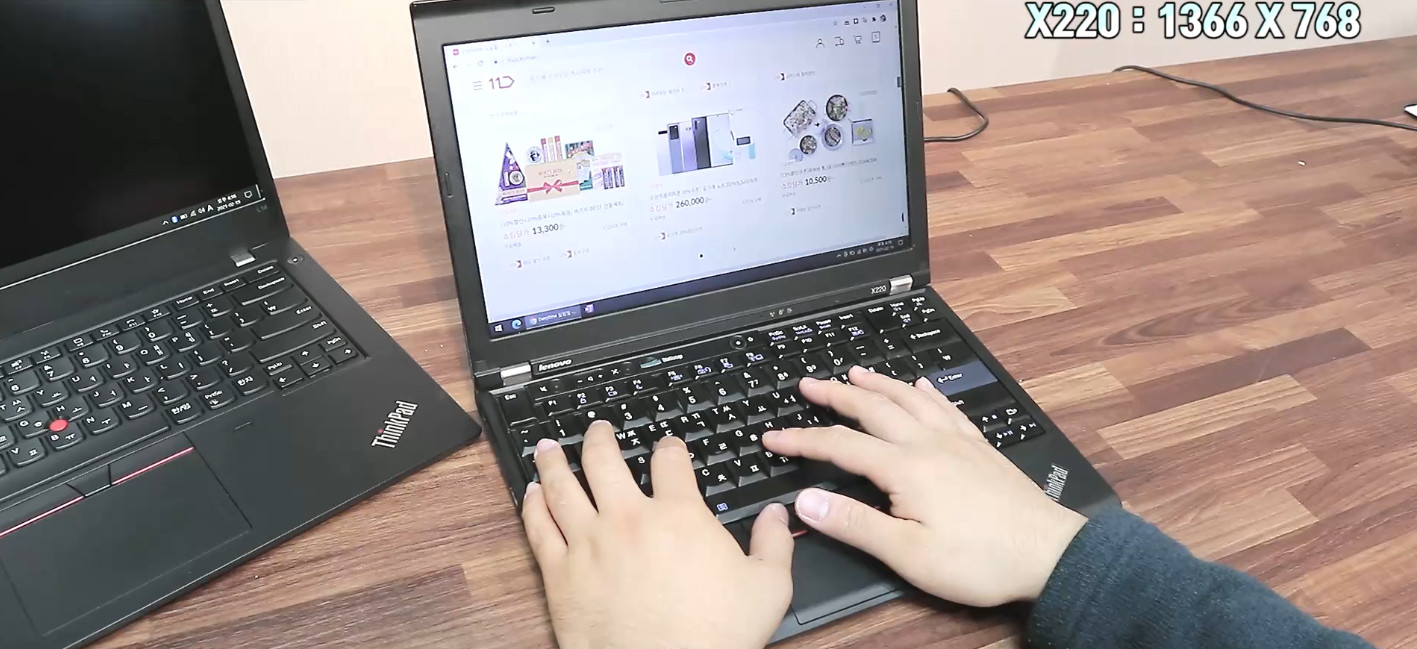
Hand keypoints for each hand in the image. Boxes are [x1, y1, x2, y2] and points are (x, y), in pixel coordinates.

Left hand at [522, 422, 794, 648]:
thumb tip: (777, 514)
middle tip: (597, 429)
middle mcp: (629, 519)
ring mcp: (589, 543)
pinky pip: (539, 528)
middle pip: (604, 459)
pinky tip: (530, 494)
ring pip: (561, 486)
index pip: (670, 461)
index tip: (667, 446)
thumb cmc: (714, 636)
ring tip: (548, 448)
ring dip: (553, 461)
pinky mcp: (561, 573)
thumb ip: (774, 543)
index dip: (669, 446)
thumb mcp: (768, 587)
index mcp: (679, 516)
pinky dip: (531, 506)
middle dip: (599, 437)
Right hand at [762, 367, 1086, 606]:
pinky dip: (926, 392)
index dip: (801, 439)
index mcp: (905, 468)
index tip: (772, 437)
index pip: (839, 445)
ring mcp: (958, 441)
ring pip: (910, 398)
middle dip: (834, 393)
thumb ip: (855, 524)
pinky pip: (946, 407)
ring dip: (878, 382)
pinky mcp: (980, 448)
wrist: (1049, 554)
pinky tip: (922, 385)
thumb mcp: (908, 554)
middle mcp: (929, 443)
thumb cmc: (981, 560)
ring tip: (855, 371)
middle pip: (872, 407)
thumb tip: (805, 500)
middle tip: (807, 384)